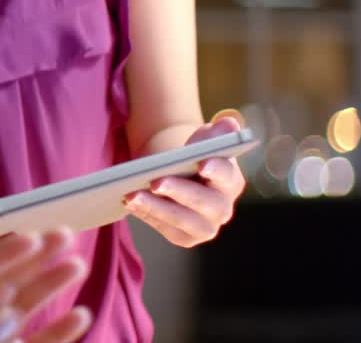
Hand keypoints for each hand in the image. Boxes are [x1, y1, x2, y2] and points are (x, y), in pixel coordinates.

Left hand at [124, 116, 246, 247]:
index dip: (217, 170)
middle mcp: (223, 209)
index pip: (228, 176)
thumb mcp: (206, 139)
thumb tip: (229, 123)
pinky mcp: (185, 237)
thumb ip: (218, 131)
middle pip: (206, 203)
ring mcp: (205, 226)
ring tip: (132, 195)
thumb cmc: (195, 155)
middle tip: (155, 181)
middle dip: (179, 192)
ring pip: (183, 222)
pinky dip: (146, 215)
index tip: (202, 163)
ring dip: (156, 208)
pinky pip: (165, 229)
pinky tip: (129, 202)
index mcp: (231, 182)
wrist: (181, 176)